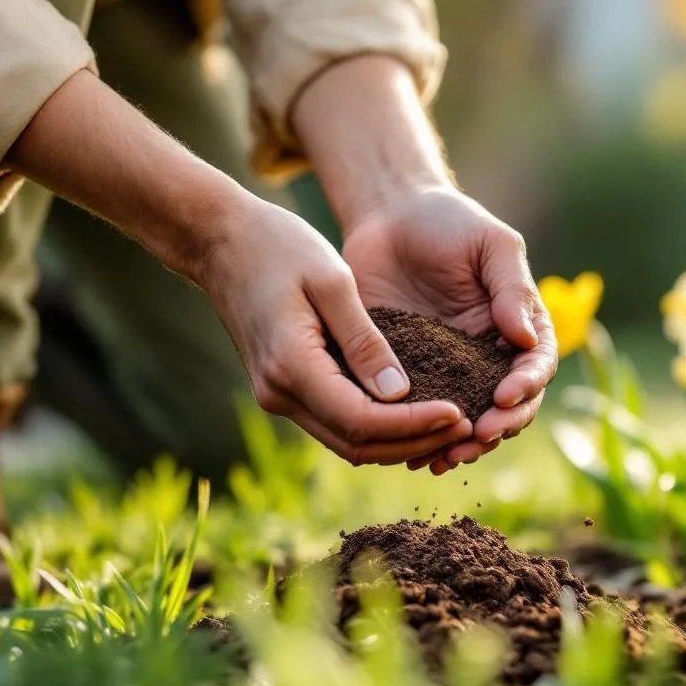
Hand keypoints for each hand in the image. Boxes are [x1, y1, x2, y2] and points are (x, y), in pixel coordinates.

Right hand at [197, 199, 473, 463]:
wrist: (220, 241)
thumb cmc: (278, 247)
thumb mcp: (333, 282)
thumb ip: (366, 341)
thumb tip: (400, 395)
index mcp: (291, 366)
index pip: (362, 420)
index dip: (414, 425)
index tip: (459, 412)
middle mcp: (280, 394)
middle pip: (356, 444)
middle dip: (413, 441)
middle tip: (464, 424)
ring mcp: (277, 396)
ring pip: (346, 441)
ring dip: (397, 440)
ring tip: (448, 423)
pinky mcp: (283, 388)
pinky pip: (336, 421)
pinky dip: (376, 425)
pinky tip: (414, 411)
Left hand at [341, 186, 557, 474]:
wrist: (387, 218)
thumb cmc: (448, 223)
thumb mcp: (490, 245)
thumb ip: (511, 288)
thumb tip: (525, 340)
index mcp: (518, 327)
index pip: (535, 367)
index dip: (525, 388)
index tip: (503, 397)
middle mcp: (488, 357)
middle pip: (506, 407)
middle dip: (497, 427)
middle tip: (476, 437)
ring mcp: (449, 371)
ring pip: (465, 420)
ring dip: (460, 444)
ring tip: (444, 456)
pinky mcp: (408, 376)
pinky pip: (419, 414)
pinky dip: (418, 437)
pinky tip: (409, 452)